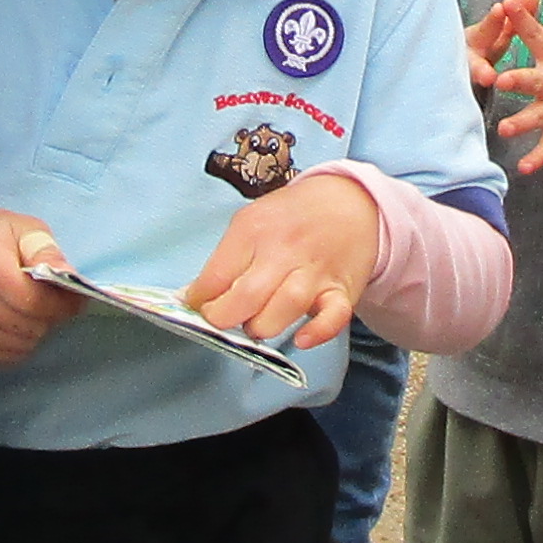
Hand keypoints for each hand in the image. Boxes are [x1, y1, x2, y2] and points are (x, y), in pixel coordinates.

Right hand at [0, 209, 70, 368]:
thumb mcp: (15, 227)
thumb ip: (45, 250)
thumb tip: (69, 275)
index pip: (38, 303)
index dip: (65, 303)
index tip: (74, 296)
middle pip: (31, 327)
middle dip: (51, 316)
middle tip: (50, 299)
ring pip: (20, 345)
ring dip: (34, 330)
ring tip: (28, 309)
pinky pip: (2, 357)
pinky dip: (16, 344)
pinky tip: (12, 322)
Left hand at [183, 170, 381, 353]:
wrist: (348, 202)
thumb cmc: (291, 216)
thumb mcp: (251, 221)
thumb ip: (225, 260)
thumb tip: (194, 297)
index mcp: (254, 230)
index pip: (216, 276)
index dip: (200, 300)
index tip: (198, 307)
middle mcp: (284, 250)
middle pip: (247, 295)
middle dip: (224, 318)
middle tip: (222, 319)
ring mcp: (315, 271)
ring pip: (286, 306)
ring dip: (263, 326)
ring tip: (255, 324)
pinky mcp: (342, 290)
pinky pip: (334, 316)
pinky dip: (318, 332)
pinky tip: (302, 339)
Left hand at [475, 0, 542, 174]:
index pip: (538, 33)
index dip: (523, 17)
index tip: (508, 1)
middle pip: (535, 80)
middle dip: (518, 80)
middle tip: (499, 80)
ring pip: (539, 118)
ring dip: (522, 123)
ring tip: (504, 129)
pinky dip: (538, 159)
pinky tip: (523, 168)